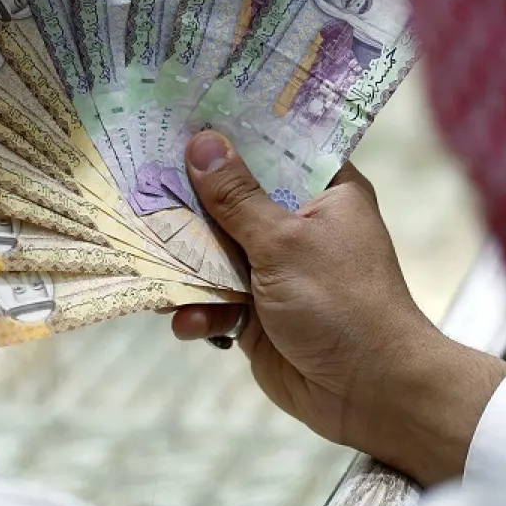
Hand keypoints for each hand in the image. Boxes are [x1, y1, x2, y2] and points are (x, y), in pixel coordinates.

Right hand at [169, 132, 505, 485]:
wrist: (369, 392)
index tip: (181, 113)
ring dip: (185, 261)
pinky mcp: (258, 313)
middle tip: (136, 179)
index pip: (275, 147)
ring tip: (146, 258)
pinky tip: (188, 323)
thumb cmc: (342, 303)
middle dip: (190, 198)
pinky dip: (201, 311)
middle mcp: (300, 225)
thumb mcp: (285, 242)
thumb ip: (237, 198)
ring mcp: (277, 270)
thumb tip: (203, 144)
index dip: (232, 132)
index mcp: (325, 192)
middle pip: (234, 199)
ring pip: (215, 252)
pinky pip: (215, 301)